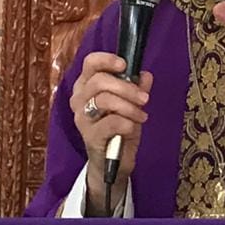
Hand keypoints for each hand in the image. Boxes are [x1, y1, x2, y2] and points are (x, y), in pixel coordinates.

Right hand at [69, 52, 153, 214]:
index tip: (124, 65)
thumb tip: (145, 75)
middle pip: (99, 81)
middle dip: (127, 88)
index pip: (90, 63)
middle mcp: (79, 99)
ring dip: (129, 106)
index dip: (107, 60)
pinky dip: (127, 122)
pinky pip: (111, 122)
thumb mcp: (131, 105)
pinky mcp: (89, 136)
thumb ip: (137, 88)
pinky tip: (133, 127)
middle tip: (145, 98)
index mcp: (86, 86)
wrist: (112, 164)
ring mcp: (81, 118)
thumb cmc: (118, 129)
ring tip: (142, 116)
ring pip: (105, 100)